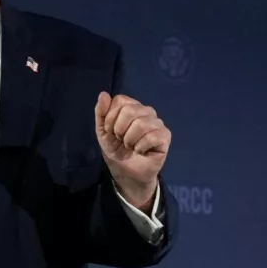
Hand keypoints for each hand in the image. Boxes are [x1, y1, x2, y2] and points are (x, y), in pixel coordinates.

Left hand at [95, 92, 170, 210]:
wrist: (127, 173)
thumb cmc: (116, 150)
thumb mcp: (103, 132)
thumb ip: (101, 113)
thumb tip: (103, 94)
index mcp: (131, 106)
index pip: (120, 100)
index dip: (111, 117)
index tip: (110, 131)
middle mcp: (146, 111)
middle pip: (130, 110)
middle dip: (119, 130)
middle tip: (121, 140)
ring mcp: (157, 123)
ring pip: (141, 124)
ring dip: (130, 140)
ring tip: (131, 146)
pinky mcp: (165, 136)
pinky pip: (152, 136)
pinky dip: (141, 147)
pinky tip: (141, 151)